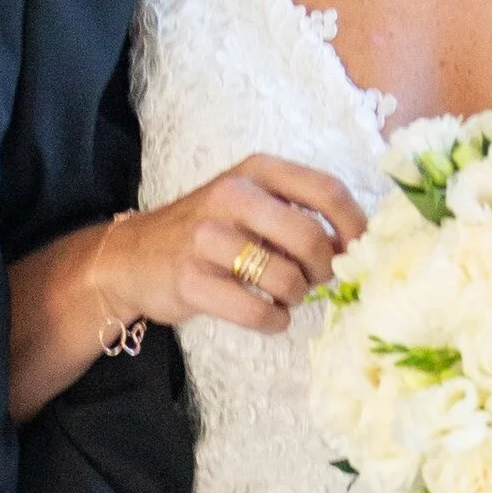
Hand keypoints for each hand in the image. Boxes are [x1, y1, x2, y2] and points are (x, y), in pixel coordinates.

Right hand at [99, 157, 360, 337]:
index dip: (355, 226)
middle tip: (316, 281)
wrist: (131, 258)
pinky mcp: (192, 281)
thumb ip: (297, 213)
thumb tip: (352, 244)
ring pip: (285, 279)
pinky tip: (269, 316)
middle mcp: (233, 197)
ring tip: (285, 297)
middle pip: (310, 238)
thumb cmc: (206, 232)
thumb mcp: (250, 204)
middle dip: (324, 269)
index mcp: (257, 171)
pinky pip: (257, 311)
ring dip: (297, 297)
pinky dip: (274, 321)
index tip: (359, 251)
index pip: (327, 190)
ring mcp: (209, 239)